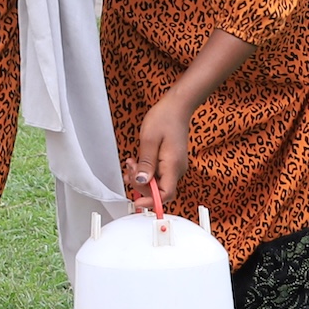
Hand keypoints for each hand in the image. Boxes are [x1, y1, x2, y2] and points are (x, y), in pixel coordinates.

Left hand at [127, 93, 197, 207]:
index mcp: (173, 165)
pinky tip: (137, 162)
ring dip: (142, 177)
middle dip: (141, 185)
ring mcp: (175, 166)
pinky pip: (158, 174)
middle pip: (159, 191)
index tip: (137, 202)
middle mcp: (177, 169)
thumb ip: (145, 163)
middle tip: (130, 170)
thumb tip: (142, 181)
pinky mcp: (171, 162)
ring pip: (157, 183)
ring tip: (132, 164)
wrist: (177, 106)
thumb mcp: (149, 140)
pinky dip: (146, 171)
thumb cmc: (165, 118)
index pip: (165, 194)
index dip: (151, 201)